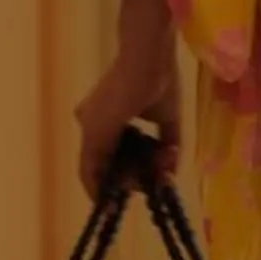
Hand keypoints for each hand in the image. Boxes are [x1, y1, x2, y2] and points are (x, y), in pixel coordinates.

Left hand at [77, 0, 180, 196]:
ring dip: (120, 183)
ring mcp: (89, 127)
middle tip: (151, 184)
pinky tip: (115, 198)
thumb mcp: (168, 119)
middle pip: (105, 160)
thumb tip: (171, 170)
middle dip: (128, 178)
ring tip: (144, 187)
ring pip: (98, 167)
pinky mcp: (92, 133)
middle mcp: (90, 121)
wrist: (149, 60)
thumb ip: (168, 145)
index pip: (113, 149)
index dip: (128, 169)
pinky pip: (90, 169)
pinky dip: (103, 184)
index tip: (145, 182)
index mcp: (107, 114)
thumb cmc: (160, 80)